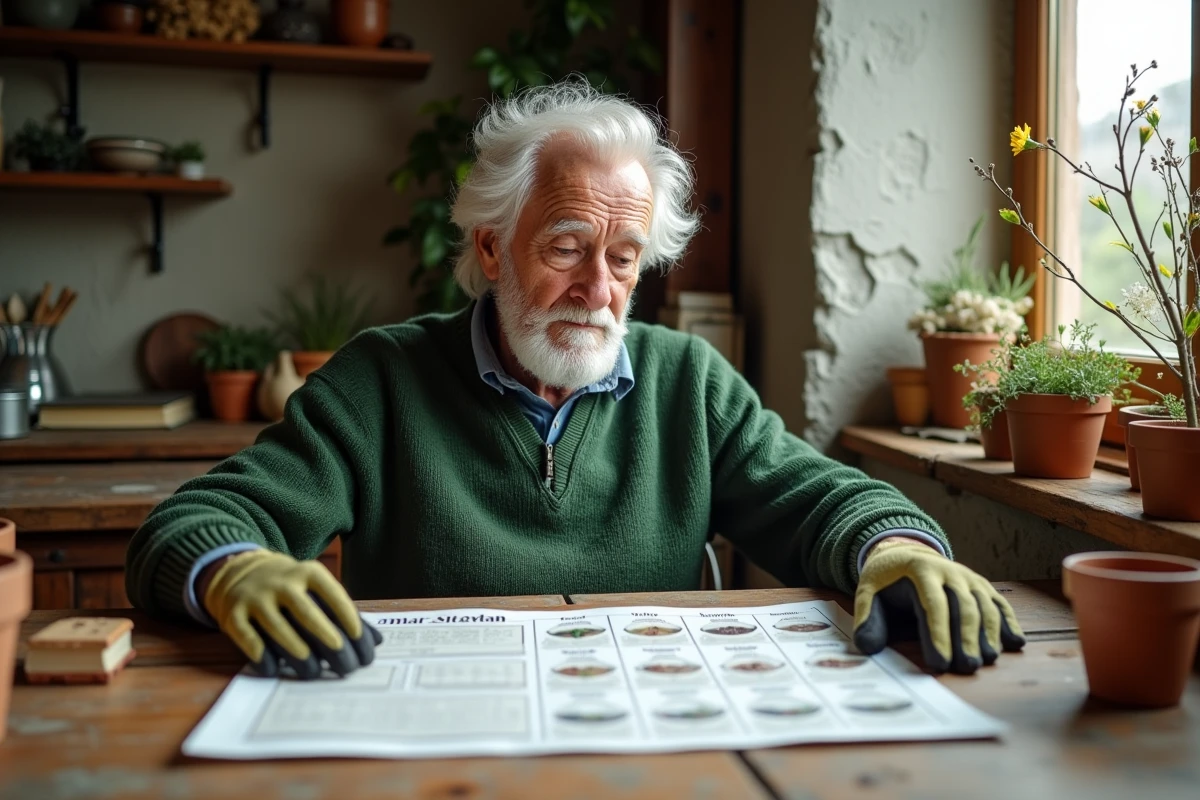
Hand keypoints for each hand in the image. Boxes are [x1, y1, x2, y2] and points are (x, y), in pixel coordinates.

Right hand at [203, 549, 382, 678]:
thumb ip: (341, 611)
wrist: (238, 570)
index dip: (347, 617)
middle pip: (307, 613)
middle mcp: (282, 582)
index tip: (358, 640)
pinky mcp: (232, 613)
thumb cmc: (289, 586)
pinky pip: (248, 637)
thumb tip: (375, 641)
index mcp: (308, 572)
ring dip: (297, 652)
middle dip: (328, 640)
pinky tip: (274, 670)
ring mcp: (255, 597)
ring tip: (314, 672)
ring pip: (278, 627)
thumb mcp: (314, 587)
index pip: (332, 593)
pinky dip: (261, 655)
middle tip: (345, 663)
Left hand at [852, 540, 1024, 674]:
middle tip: (967, 666)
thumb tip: (867, 647)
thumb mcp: (868, 592)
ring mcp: (969, 578)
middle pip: (963, 606)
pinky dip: (1008, 622)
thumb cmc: (886, 579)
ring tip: (987, 659)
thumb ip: (867, 618)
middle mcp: (950, 571)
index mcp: (920, 570)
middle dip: (966, 638)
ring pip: (984, 605)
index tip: (941, 661)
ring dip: (989, 634)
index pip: (933, 604)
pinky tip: (1015, 643)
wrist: (905, 552)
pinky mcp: (981, 585)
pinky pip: (998, 603)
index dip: (938, 633)